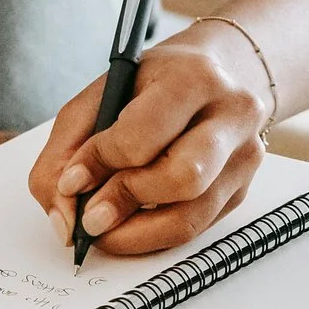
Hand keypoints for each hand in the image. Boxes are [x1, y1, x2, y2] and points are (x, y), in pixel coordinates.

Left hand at [28, 20, 271, 257]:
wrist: (222, 73)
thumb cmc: (156, 84)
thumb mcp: (104, 94)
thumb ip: (67, 150)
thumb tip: (64, 218)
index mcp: (194, 78)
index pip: (143, 135)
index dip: (99, 164)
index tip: (71, 182)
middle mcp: (231, 116)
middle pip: (182, 178)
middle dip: (125, 202)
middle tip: (90, 216)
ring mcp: (244, 158)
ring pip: (190, 217)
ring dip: (135, 233)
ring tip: (103, 229)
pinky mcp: (241, 191)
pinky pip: (193, 229)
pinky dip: (152, 235)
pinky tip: (130, 224)